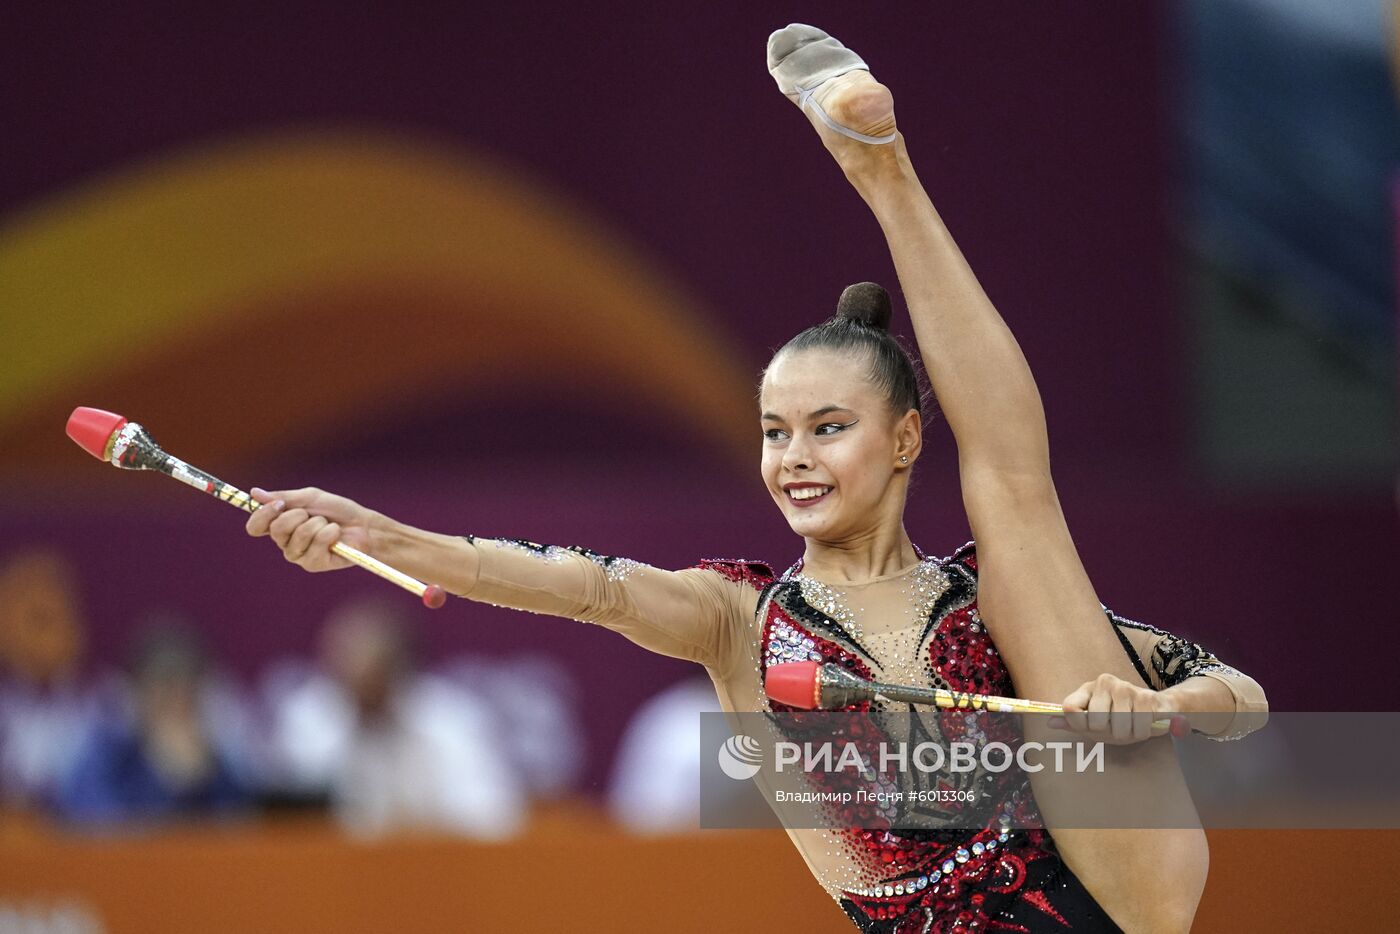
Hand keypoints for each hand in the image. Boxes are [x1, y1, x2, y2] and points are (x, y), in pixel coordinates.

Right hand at [245, 487, 375, 572]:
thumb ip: (283, 497)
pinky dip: (329, 533)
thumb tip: (254, 493)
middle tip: (314, 514)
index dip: (262, 515)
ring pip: (298, 536)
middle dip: (298, 515)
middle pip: (276, 530)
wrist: (363, 525)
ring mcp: (299, 556)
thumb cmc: (336, 511)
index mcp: (280, 526)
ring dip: (317, 524)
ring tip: (328, 524)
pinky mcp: (313, 564)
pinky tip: (336, 534)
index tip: (280, 504)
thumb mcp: (310, 498)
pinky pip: (316, 544)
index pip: (255, 527)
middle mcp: (285, 543)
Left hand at [1051, 673, 1186, 743]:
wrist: (1157, 707)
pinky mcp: (1147, 697)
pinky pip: (1140, 728)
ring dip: (1128, 735)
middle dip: (1108, 733)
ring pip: (1119, 729)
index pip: (1069, 708)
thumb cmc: (1121, 716)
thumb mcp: (1095, 721)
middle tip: (1117, 727)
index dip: (1079, 725)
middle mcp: (1104, 683)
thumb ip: (1073, 722)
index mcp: (1088, 688)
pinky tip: (1144, 723)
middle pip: (1095, 722)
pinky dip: (1143, 733)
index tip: (1090, 728)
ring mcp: (1126, 688)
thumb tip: (1050, 722)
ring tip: (1132, 725)